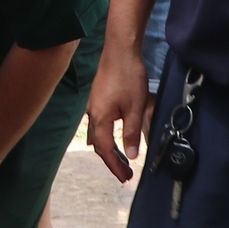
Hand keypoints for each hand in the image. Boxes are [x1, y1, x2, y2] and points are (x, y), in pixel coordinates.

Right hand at [85, 42, 154, 183]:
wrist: (120, 50)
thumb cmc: (128, 76)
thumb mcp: (135, 107)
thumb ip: (131, 132)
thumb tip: (132, 155)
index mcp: (100, 118)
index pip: (105, 150)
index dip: (115, 166)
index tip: (125, 177)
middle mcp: (93, 114)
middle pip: (99, 145)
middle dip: (112, 161)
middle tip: (126, 173)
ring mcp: (94, 105)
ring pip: (98, 135)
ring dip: (109, 149)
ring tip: (123, 160)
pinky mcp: (98, 98)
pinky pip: (99, 124)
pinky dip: (107, 136)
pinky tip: (113, 136)